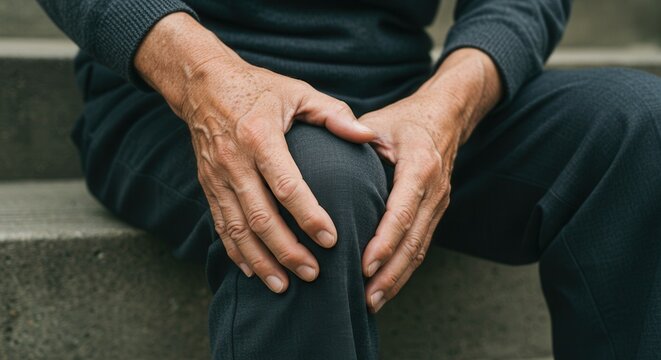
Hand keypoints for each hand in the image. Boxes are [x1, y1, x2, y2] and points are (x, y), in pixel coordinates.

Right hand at [135, 13, 375, 292]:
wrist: (203, 84)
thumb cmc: (258, 88)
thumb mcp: (298, 92)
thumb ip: (333, 115)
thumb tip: (367, 137)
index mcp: (260, 137)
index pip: (287, 186)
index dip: (309, 216)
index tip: (331, 240)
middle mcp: (235, 162)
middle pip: (261, 217)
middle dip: (287, 251)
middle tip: (313, 274)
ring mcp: (217, 177)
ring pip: (238, 230)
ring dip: (260, 261)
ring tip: (283, 287)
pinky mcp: (208, 186)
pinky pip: (221, 226)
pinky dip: (236, 252)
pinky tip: (253, 272)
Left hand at [359, 48, 502, 311]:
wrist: (445, 117)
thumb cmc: (402, 121)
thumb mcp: (377, 124)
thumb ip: (350, 144)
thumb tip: (313, 166)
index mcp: (419, 167)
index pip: (401, 212)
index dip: (384, 242)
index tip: (363, 266)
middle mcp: (434, 190)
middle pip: (414, 241)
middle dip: (390, 273)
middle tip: (366, 298)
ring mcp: (439, 204)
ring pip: (419, 250)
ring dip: (397, 279)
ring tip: (372, 302)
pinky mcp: (435, 213)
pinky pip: (420, 246)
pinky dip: (403, 270)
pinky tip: (384, 288)